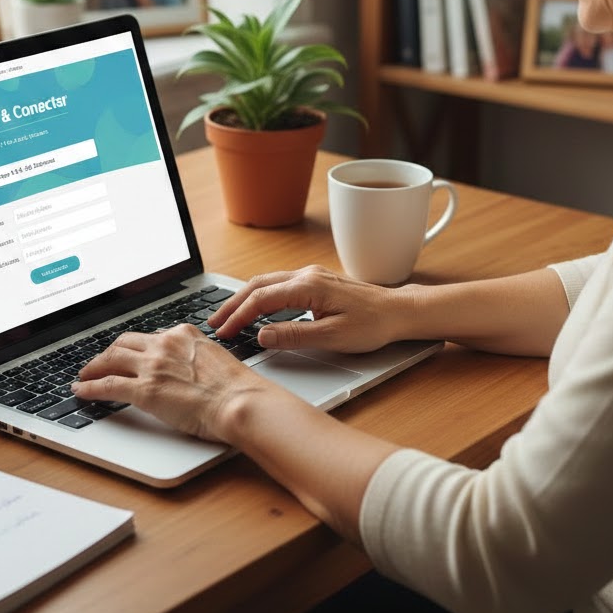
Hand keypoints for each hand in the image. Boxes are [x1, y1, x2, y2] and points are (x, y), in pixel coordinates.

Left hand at [72, 324, 269, 440]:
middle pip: (124, 343)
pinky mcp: (145, 390)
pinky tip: (81, 391)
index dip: (134, 347)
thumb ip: (194, 355)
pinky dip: (90, 388)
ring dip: (93, 367)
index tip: (127, 353)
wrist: (239, 401)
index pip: (149, 336)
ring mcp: (153, 366)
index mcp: (183, 333)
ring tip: (84, 376)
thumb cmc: (235, 387)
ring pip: (111, 359)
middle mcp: (165, 344)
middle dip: (108, 353)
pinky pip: (108, 385)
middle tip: (99, 362)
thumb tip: (185, 365)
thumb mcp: (214, 357)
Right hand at [211, 265, 412, 353]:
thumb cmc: (372, 325)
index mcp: (309, 286)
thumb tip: (262, 336)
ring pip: (266, 282)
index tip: (223, 332)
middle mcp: (306, 275)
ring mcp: (311, 276)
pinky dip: (259, 296)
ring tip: (227, 317)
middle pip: (258, 285)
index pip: (262, 299)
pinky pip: (278, 284)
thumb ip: (294, 335)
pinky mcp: (315, 282)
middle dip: (232, 304)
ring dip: (244, 299)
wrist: (399, 312)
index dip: (239, 316)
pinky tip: (254, 309)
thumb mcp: (333, 337)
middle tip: (214, 323)